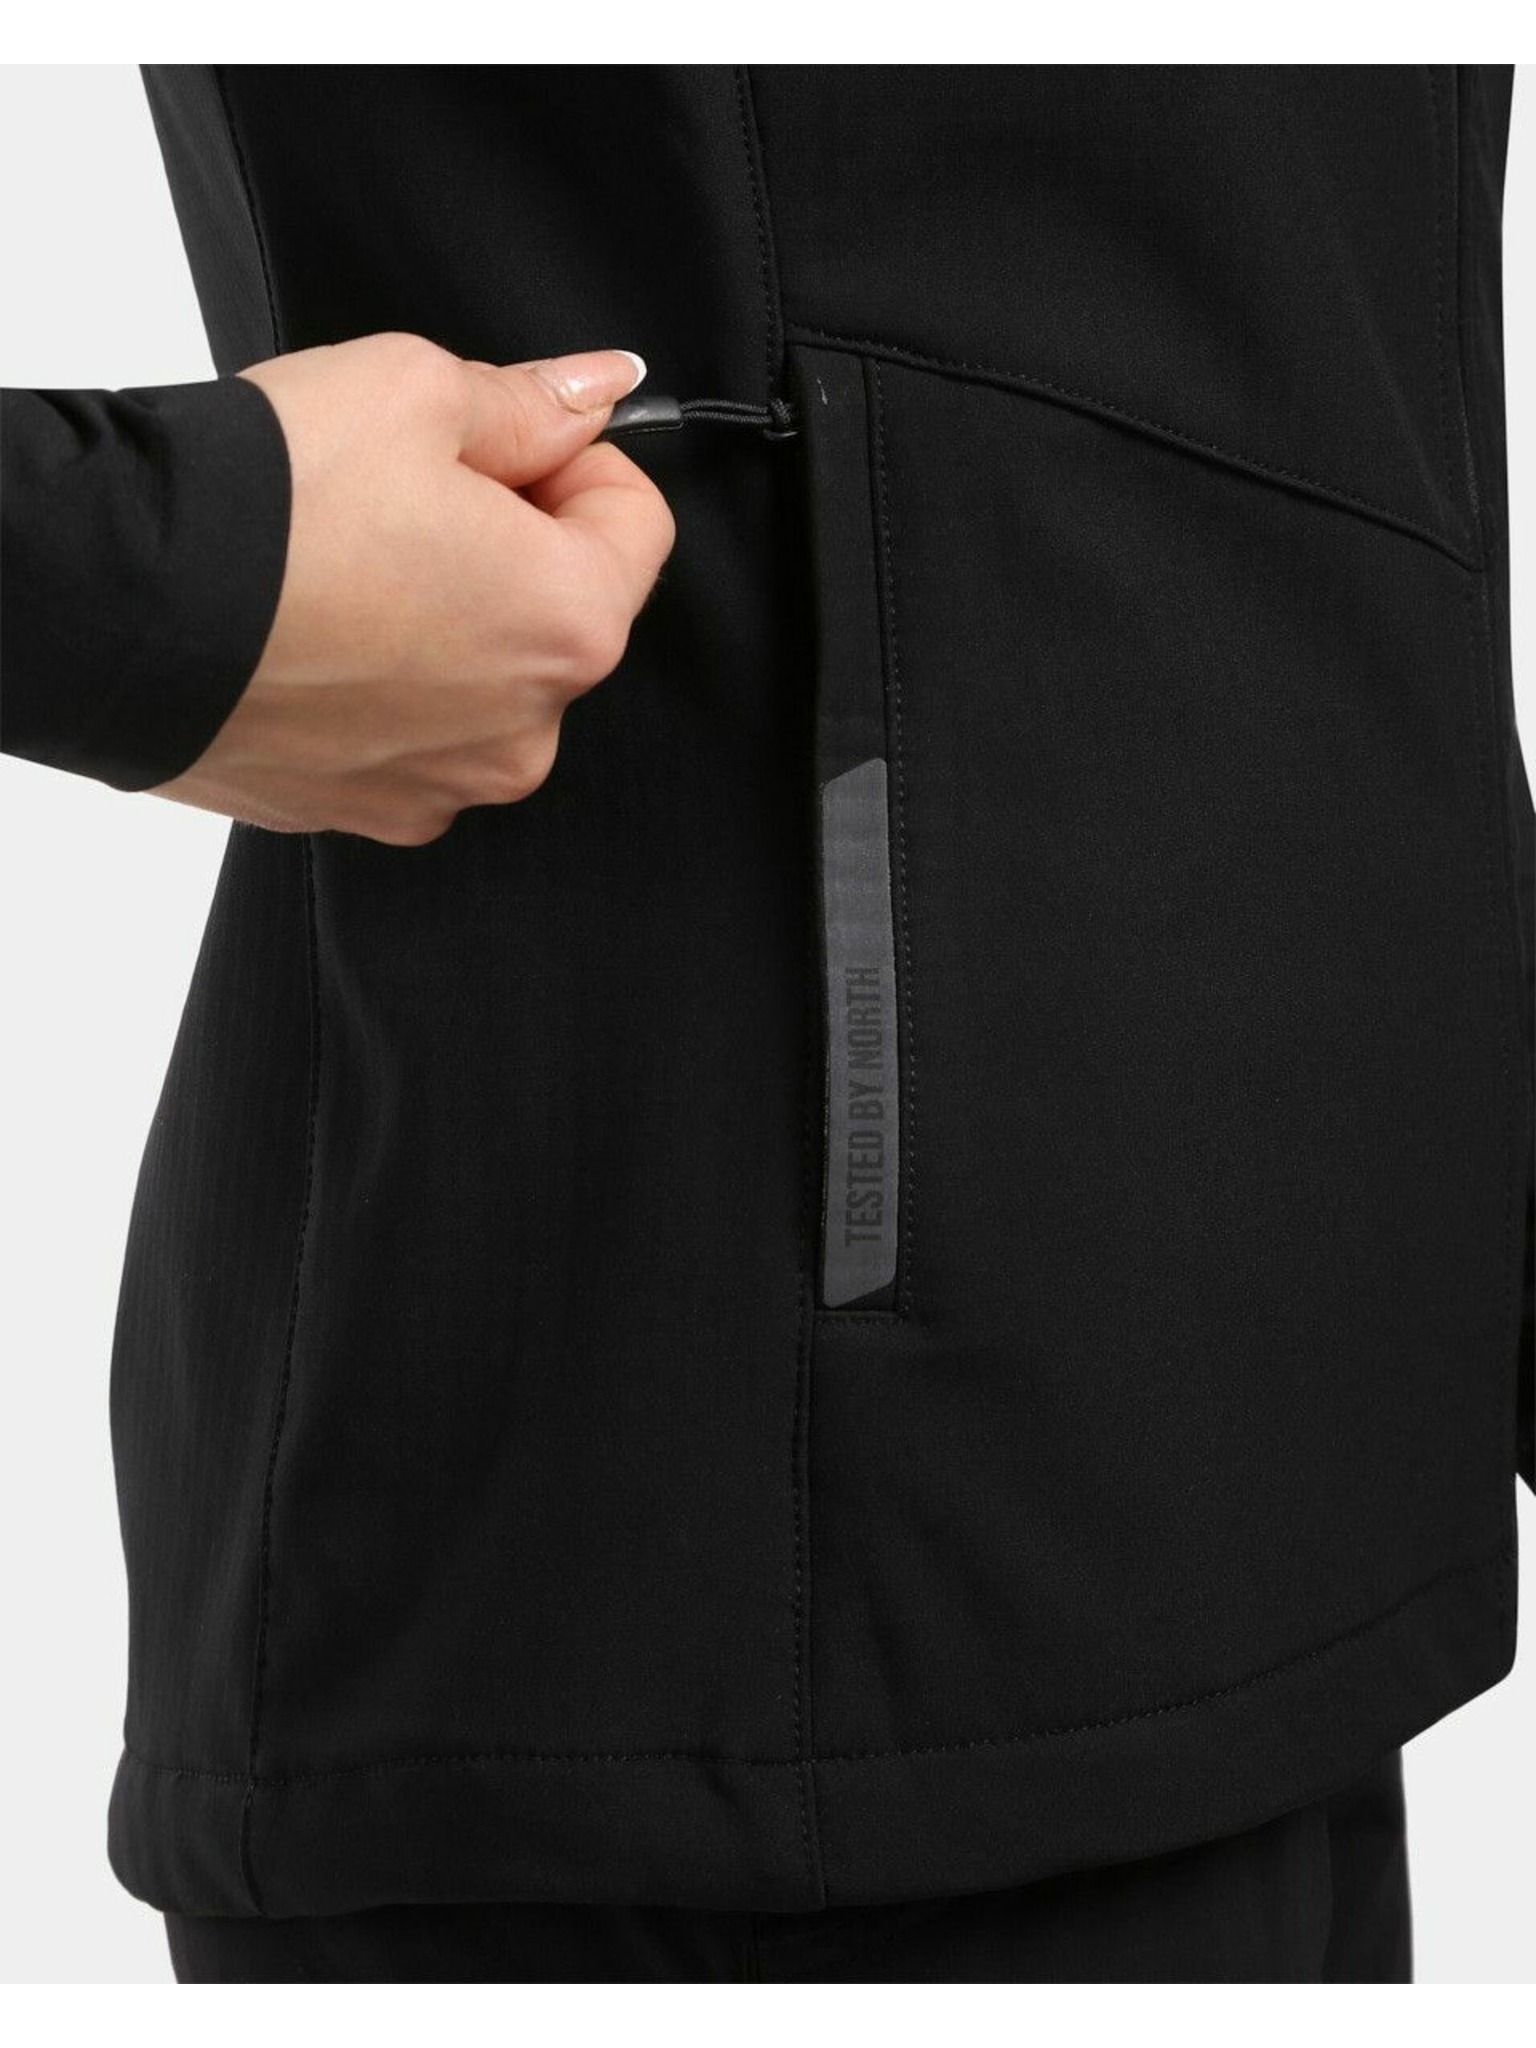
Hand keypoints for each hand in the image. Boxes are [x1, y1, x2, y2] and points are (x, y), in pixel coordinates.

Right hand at [152, 333, 674, 844]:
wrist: (115, 608)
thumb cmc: (263, 508)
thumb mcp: (413, 392)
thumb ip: (528, 403)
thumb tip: (600, 391)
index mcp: (570, 627)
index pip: (639, 526)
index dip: (576, 460)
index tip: (509, 440)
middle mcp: (524, 732)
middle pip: (561, 609)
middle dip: (509, 541)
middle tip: (407, 493)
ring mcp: (442, 785)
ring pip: (483, 676)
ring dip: (446, 616)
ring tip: (348, 563)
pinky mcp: (365, 809)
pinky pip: (409, 731)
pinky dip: (383, 680)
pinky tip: (315, 630)